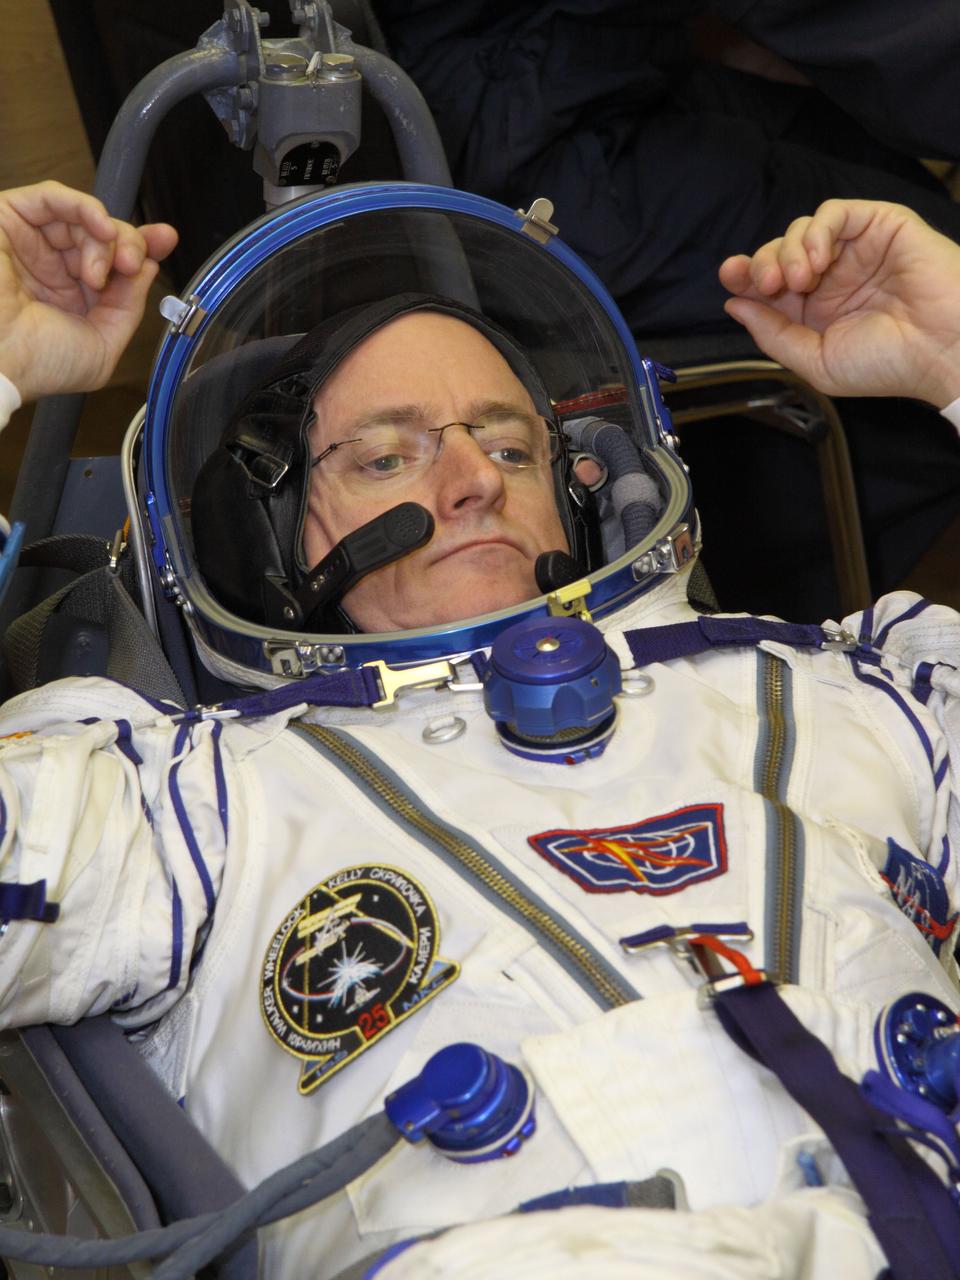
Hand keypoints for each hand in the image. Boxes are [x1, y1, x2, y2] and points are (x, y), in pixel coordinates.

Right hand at [0, 180, 177, 401]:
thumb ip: (128, 306)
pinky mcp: (7, 219)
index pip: (112, 261)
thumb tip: (147, 268)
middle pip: (103, 236)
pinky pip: (52, 197)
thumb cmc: (39, 363)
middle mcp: (51, 268)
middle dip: (129, 245)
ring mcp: (30, 243)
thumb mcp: (103, 344)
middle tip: (131, 266)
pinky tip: (103, 230)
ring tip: (104, 270)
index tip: (164, 242)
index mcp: (71, 298)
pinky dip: (85, 207)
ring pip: (83, 218)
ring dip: (107, 237)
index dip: (140, 248)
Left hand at [718, 199, 959, 407]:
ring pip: (802, 229)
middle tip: (771, 285)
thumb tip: (734, 305)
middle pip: (779, 252)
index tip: (730, 276)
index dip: (745, 275)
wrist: (942, 350)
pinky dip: (817, 229)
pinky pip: (836, 212)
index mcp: (815, 311)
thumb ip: (773, 334)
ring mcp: (855, 250)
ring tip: (800, 280)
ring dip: (789, 249)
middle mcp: (833, 278)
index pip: (769, 283)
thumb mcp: (815, 360)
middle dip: (763, 263)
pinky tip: (817, 258)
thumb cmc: (886, 364)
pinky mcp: (880, 225)